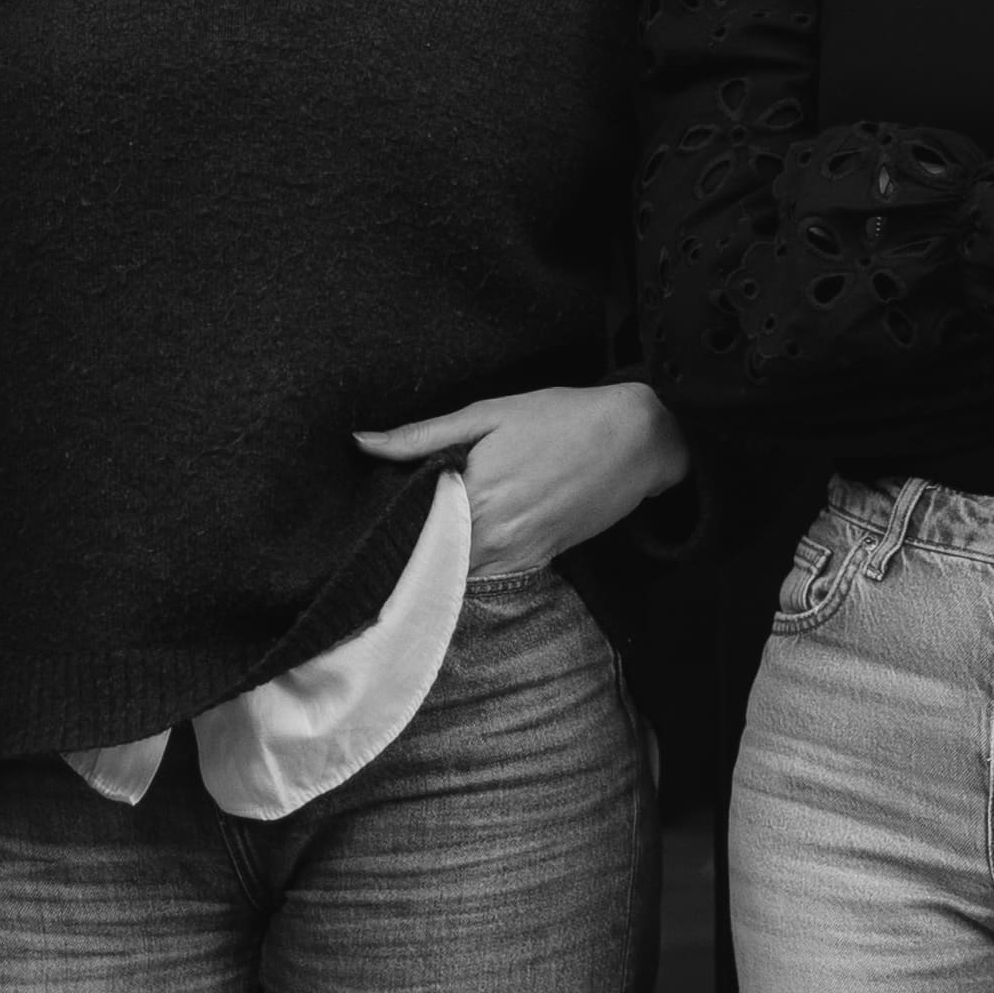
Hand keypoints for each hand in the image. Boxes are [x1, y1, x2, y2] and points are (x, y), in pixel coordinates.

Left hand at [357, 378, 692, 572]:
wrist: (638, 440)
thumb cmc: (562, 417)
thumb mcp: (489, 413)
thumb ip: (423, 436)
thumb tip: (363, 443)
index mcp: (472, 492)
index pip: (406, 528)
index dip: (380, 532)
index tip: (355, 532)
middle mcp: (491, 534)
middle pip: (426, 559)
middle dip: (400, 554)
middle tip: (369, 547)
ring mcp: (516, 553)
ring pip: (454, 576)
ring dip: (430, 567)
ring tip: (405, 555)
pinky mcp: (539, 561)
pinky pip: (489, 580)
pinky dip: (467, 573)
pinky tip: (453, 558)